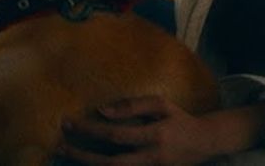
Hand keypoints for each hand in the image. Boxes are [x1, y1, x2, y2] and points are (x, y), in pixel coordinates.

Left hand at [60, 96, 218, 164]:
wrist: (204, 144)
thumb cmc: (180, 119)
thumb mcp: (162, 105)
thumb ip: (133, 106)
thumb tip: (103, 111)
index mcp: (155, 135)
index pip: (117, 135)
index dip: (92, 131)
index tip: (71, 123)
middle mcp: (151, 158)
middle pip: (111, 164)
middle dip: (82, 156)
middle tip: (60, 145)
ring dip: (88, 165)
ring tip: (67, 154)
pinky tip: (87, 162)